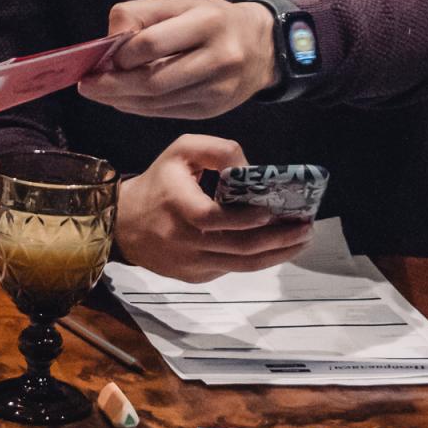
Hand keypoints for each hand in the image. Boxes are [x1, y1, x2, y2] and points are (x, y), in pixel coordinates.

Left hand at [78, 0, 275, 118]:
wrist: (262, 47)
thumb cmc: (212, 20)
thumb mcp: (180, 3)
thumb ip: (140, 14)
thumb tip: (108, 43)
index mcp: (209, 22)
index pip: (152, 43)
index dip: (122, 53)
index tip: (101, 56)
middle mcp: (219, 57)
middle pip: (153, 80)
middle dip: (113, 85)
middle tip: (87, 85)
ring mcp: (218, 89)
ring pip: (158, 101)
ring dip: (122, 100)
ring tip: (100, 92)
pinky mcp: (213, 110)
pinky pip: (167, 112)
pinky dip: (139, 108)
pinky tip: (123, 100)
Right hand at [114, 135, 312, 282]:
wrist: (122, 224)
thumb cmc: (159, 182)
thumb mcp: (181, 151)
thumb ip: (218, 150)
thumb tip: (251, 171)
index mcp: (178, 207)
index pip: (214, 219)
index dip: (244, 218)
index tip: (270, 212)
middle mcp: (184, 241)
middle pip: (238, 247)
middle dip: (277, 239)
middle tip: (305, 227)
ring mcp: (190, 264)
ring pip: (241, 265)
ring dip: (276, 254)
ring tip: (300, 240)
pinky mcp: (194, 277)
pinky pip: (231, 268)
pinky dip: (256, 259)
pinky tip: (274, 246)